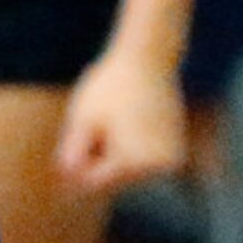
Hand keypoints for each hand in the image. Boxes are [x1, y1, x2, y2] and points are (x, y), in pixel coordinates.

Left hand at [54, 47, 186, 195]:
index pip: (93, 182)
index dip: (77, 165)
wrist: (148, 59)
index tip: (78, 137)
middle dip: (98, 157)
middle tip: (103, 121)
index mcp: (134, 162)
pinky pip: (140, 162)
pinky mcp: (175, 154)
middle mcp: (159, 168)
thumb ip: (73, 153)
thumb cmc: (110, 86)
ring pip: (126, 171)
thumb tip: (67, 182)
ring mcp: (170, 162)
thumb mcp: (83, 118)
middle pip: (112, 178)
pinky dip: (128, 148)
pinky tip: (129, 121)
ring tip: (118, 119)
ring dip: (113, 153)